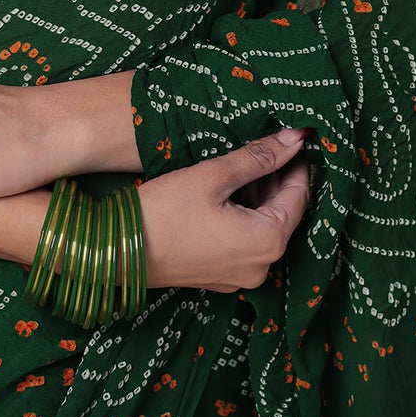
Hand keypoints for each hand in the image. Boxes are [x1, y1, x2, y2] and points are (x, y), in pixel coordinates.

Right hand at [139, 127, 314, 291]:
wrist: (116, 251)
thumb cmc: (164, 212)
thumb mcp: (213, 176)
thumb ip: (258, 157)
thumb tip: (296, 138)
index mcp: (268, 241)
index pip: (299, 196)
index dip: (296, 165)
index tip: (291, 140)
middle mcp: (262, 267)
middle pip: (282, 214)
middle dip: (275, 180)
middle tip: (262, 146)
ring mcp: (240, 277)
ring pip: (262, 228)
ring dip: (256, 198)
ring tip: (239, 165)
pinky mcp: (220, 278)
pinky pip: (244, 243)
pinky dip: (242, 218)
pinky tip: (223, 194)